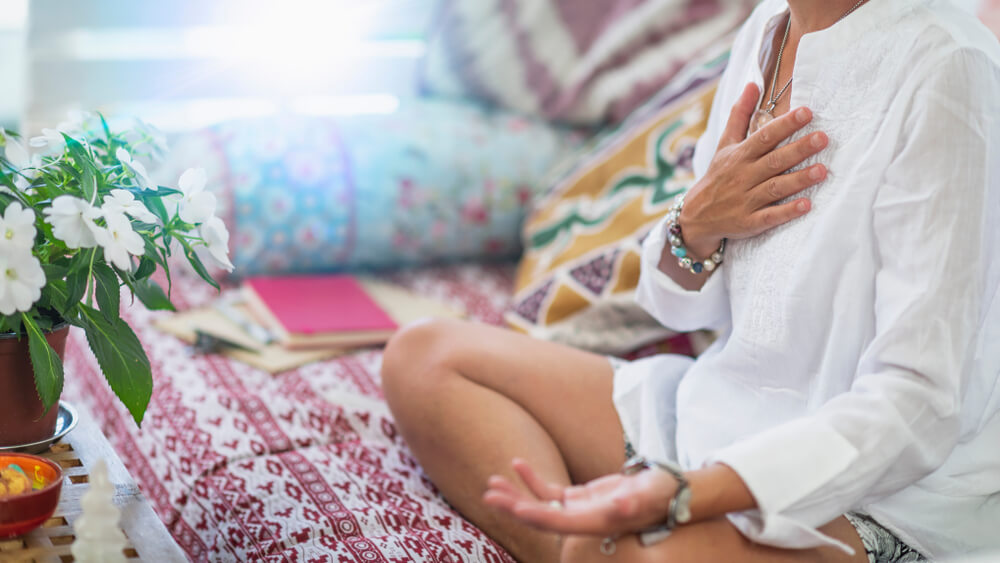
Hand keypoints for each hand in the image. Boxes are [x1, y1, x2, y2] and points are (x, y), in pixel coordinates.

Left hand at [482, 458, 677, 535]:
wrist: (672, 493)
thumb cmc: (662, 494)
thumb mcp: (649, 496)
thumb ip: (634, 502)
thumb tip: (620, 505)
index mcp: (595, 523)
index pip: (557, 522)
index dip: (534, 514)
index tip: (511, 505)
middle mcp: (582, 521)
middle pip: (541, 515)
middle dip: (514, 505)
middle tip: (489, 494)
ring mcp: (579, 510)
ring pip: (540, 503)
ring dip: (516, 492)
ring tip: (492, 482)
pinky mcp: (580, 498)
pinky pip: (550, 491)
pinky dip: (532, 478)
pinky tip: (517, 463)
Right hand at [678, 83, 828, 257]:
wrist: (696, 216)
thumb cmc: (718, 175)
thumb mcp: (725, 144)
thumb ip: (740, 115)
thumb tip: (752, 84)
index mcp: (739, 155)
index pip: (764, 137)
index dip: (785, 124)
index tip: (807, 112)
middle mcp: (743, 176)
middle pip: (774, 160)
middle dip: (798, 149)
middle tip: (823, 138)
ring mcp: (746, 200)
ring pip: (775, 188)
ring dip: (798, 179)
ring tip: (823, 170)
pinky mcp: (749, 222)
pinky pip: (769, 217)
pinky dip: (787, 212)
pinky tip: (806, 206)